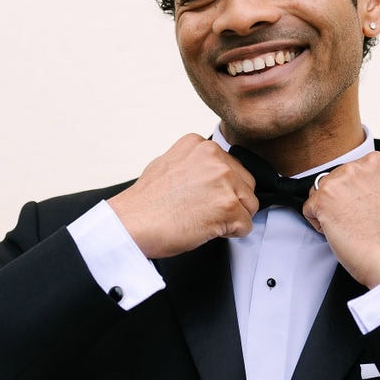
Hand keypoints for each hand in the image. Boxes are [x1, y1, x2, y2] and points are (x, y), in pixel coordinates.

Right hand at [107, 134, 258, 257]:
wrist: (131, 224)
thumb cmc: (145, 203)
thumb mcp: (168, 164)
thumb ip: (196, 164)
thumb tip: (213, 174)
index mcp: (201, 145)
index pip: (231, 167)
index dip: (219, 188)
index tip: (201, 197)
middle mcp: (214, 157)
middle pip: (245, 185)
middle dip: (230, 202)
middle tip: (202, 212)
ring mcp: (223, 180)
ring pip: (249, 205)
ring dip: (231, 218)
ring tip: (202, 220)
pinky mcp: (228, 205)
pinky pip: (246, 225)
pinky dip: (231, 234)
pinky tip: (206, 229)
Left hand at [302, 151, 379, 288]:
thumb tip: (379, 187)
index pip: (360, 170)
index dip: (360, 192)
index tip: (367, 207)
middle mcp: (365, 164)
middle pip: (340, 177)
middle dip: (344, 198)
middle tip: (358, 219)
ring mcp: (343, 178)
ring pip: (322, 190)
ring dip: (330, 208)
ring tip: (350, 226)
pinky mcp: (324, 196)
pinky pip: (309, 207)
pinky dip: (318, 222)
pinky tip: (338, 232)